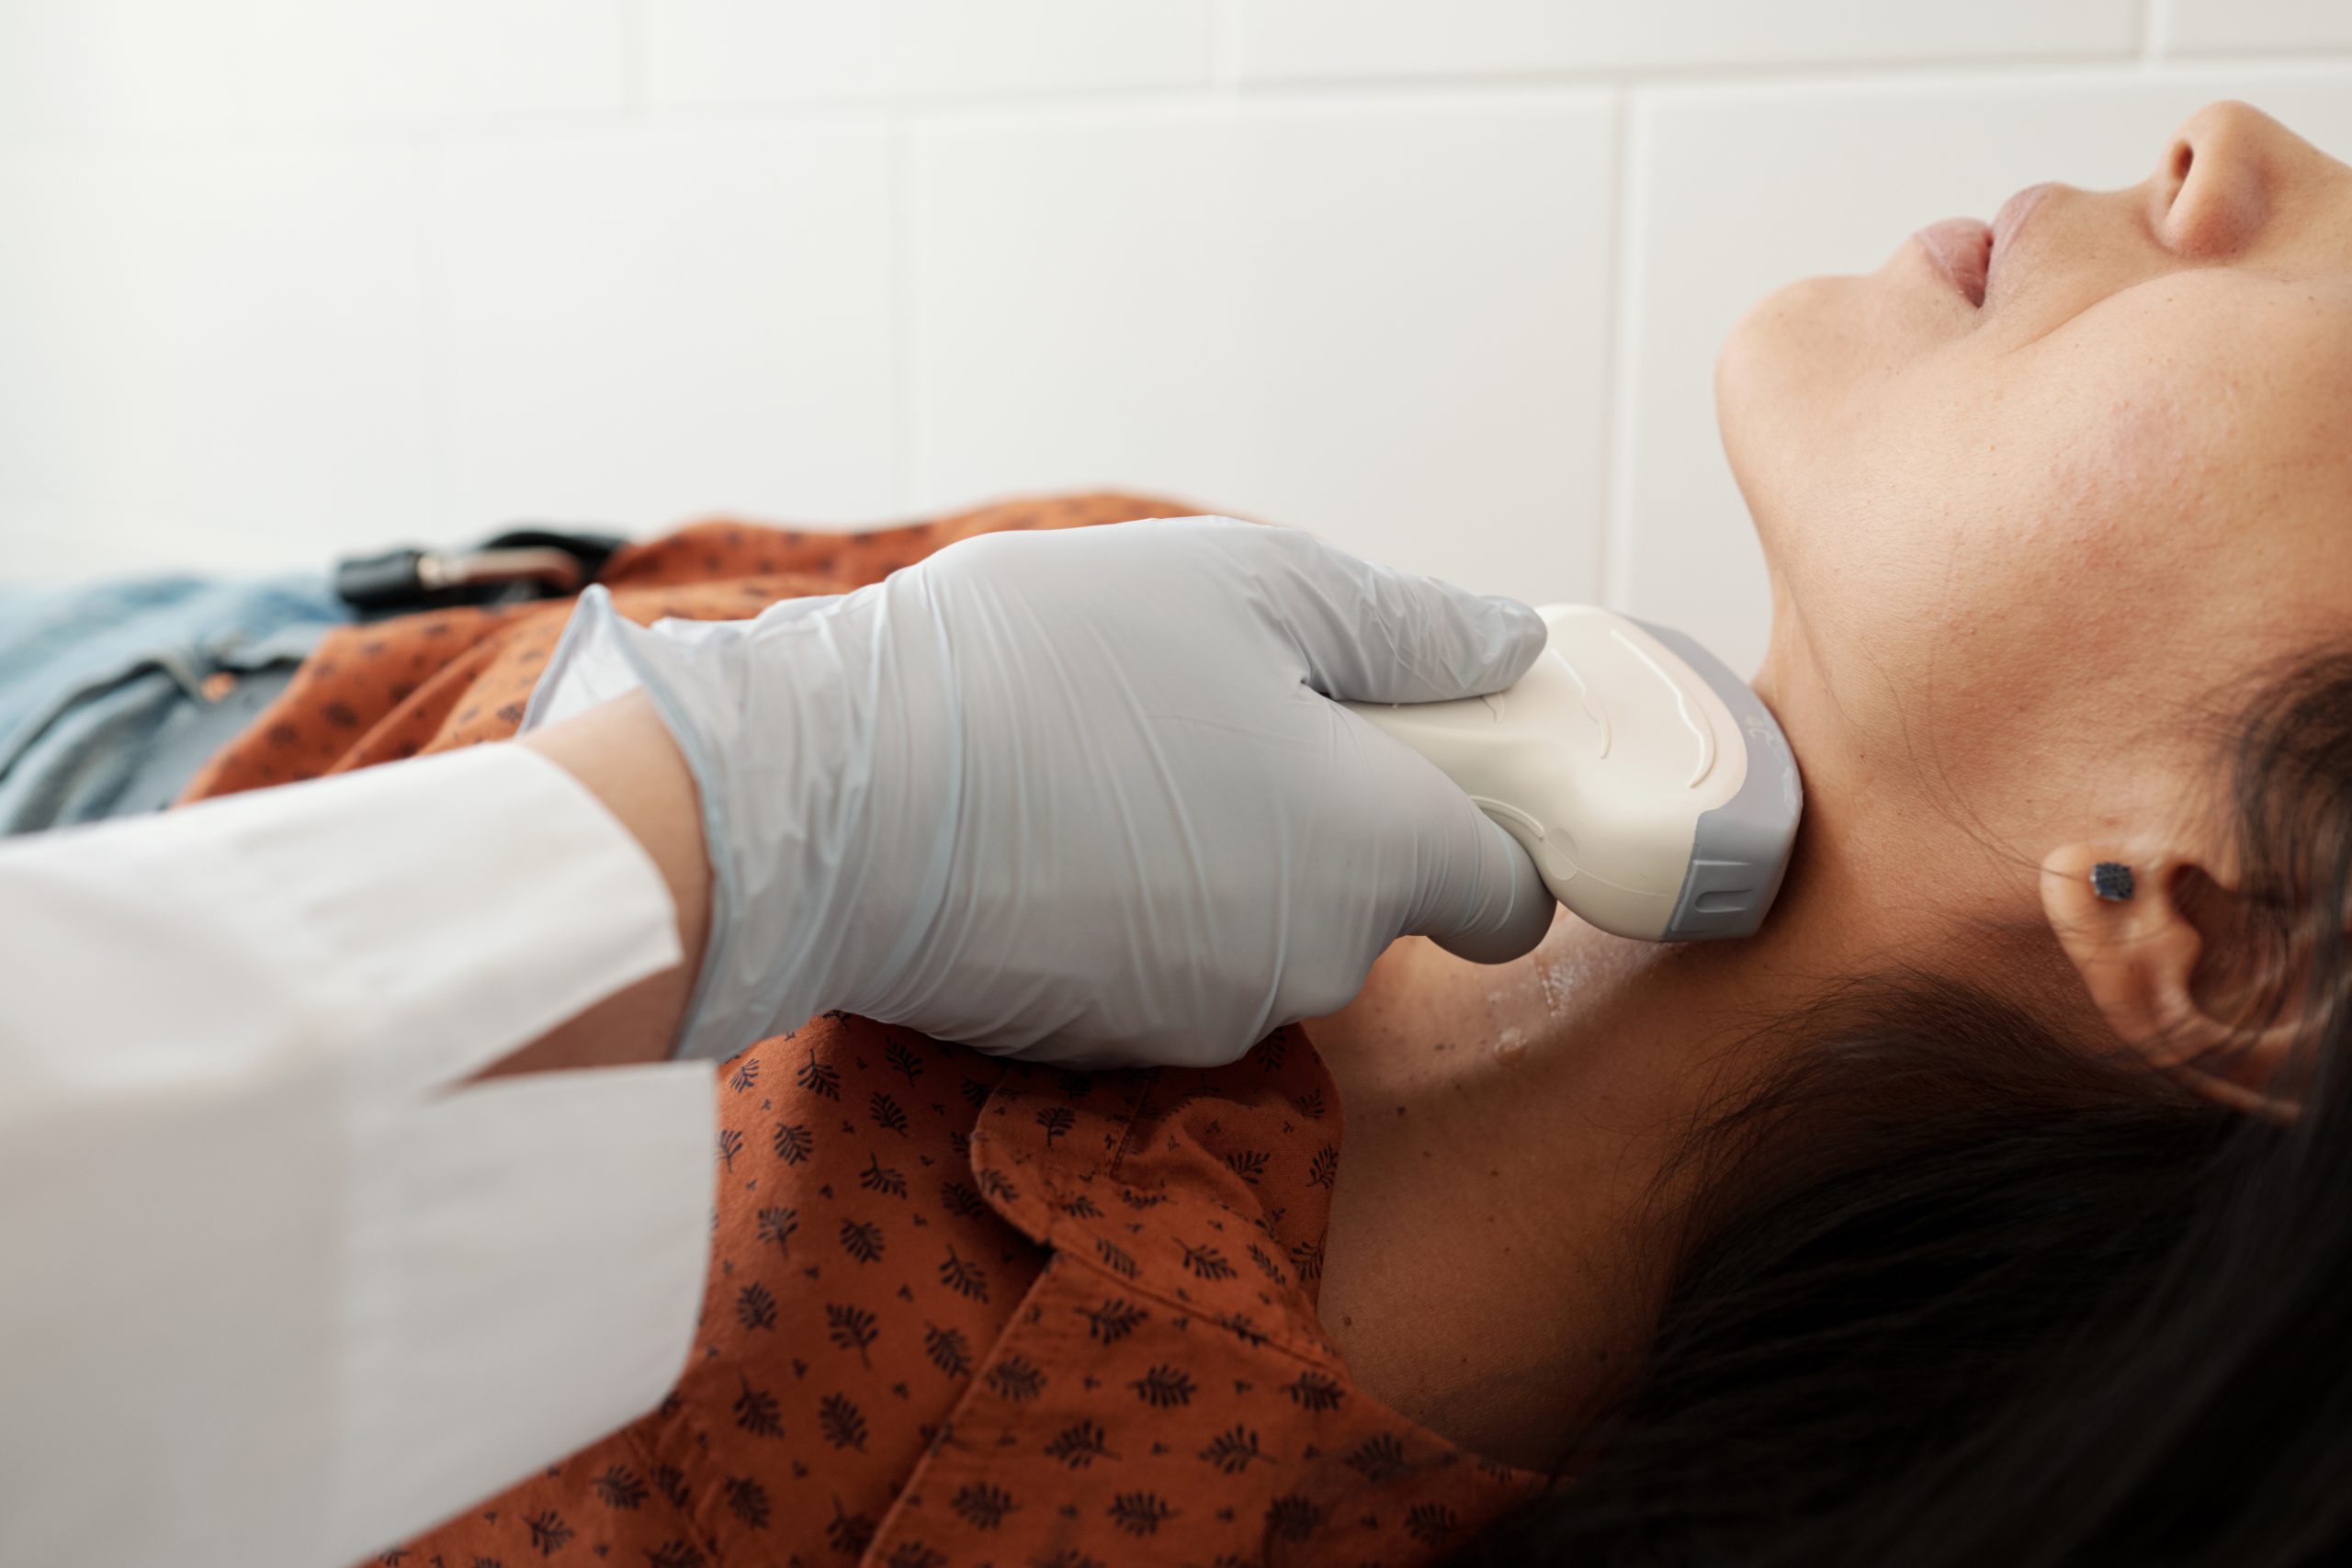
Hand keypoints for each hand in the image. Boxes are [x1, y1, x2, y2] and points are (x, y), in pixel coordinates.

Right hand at [524, 517, 1552, 1065]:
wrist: (838, 800)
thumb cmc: (1053, 663)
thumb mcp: (1249, 585)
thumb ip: (1409, 625)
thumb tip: (1511, 653)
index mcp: (1376, 852)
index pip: (1511, 896)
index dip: (1489, 824)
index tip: (1424, 757)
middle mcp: (1313, 964)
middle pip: (1379, 907)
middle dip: (1338, 821)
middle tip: (1236, 709)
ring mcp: (1203, 1017)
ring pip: (1269, 937)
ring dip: (1236, 858)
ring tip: (1125, 755)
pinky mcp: (1103, 1044)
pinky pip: (1170, 967)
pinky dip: (1146, 907)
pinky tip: (1064, 825)